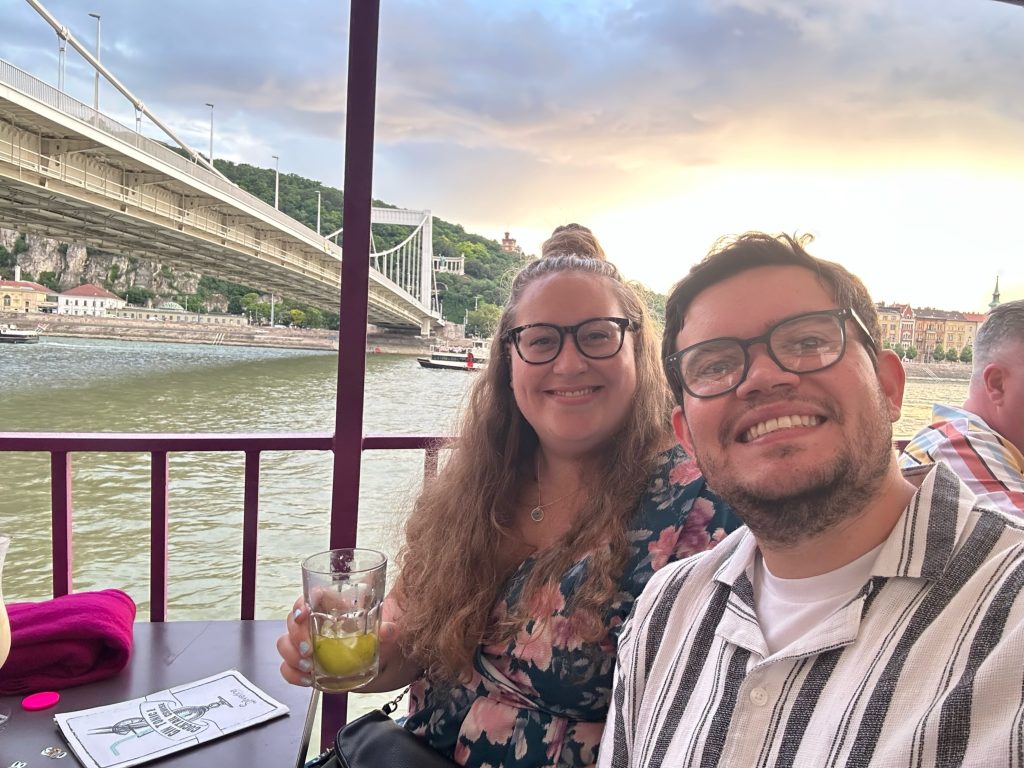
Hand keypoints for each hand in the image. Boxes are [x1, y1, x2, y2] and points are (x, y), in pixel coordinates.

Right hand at [277, 595, 401, 687]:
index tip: (303, 614)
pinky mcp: (306, 665)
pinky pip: (287, 668)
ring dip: (292, 655)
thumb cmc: (377, 640)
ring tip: (309, 666)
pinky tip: (307, 679)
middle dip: (296, 635)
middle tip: (309, 650)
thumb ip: (386, 631)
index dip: (301, 603)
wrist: (379, 664)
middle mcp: (316, 623)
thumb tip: (388, 630)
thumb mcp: (385, 634)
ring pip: (285, 643)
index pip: (310, 597)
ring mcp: (308, 644)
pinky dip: (293, 674)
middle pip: (293, 621)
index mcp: (333, 608)